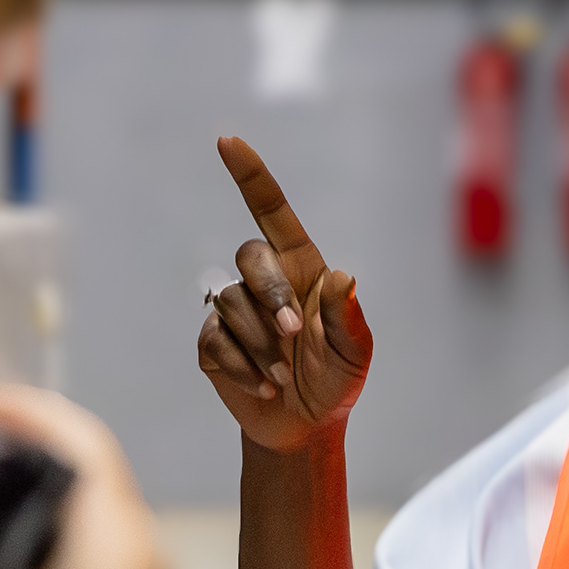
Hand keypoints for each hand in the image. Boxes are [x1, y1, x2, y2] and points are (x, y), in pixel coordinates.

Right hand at [196, 137, 372, 455]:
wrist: (306, 426)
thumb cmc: (335, 380)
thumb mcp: (355, 352)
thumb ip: (349, 317)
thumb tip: (343, 276)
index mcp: (301, 268)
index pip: (271, 211)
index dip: (250, 175)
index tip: (227, 141)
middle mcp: (265, 281)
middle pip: (249, 256)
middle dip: (270, 293)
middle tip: (292, 333)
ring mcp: (234, 310)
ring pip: (230, 302)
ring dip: (260, 343)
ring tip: (282, 376)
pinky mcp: (213, 342)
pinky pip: (215, 339)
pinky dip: (242, 366)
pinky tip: (262, 386)